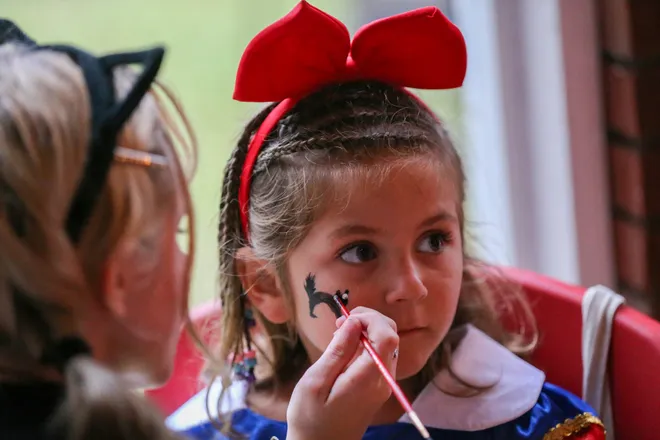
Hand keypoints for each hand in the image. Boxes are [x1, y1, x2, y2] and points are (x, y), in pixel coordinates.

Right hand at [286, 308, 398, 439]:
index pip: (387, 335)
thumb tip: (353, 322)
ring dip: (367, 331)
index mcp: (369, 378)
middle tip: (340, 323)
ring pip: (387, 344)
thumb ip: (338, 350)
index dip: (370, 318)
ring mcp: (383, 385)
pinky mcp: (378, 388)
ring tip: (339, 335)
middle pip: (391, 336)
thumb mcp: (316, 381)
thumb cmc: (310, 417)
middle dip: (368, 320)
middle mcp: (383, 380)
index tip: (346, 318)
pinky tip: (345, 348)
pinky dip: (366, 344)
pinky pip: (380, 356)